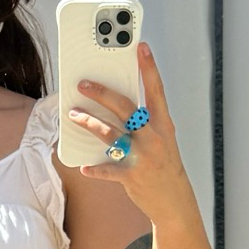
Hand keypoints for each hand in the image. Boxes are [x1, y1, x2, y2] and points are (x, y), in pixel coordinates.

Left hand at [67, 40, 192, 222]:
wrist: (174, 200)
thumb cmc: (165, 165)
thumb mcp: (163, 139)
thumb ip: (146, 122)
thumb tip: (119, 104)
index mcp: (162, 125)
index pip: (156, 90)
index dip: (149, 68)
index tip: (141, 48)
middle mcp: (152, 137)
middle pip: (125, 108)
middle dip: (102, 94)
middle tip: (84, 84)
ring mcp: (141, 157)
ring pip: (110, 134)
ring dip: (89, 123)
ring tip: (74, 115)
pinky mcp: (131, 176)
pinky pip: (107, 170)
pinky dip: (94, 168)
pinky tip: (84, 166)